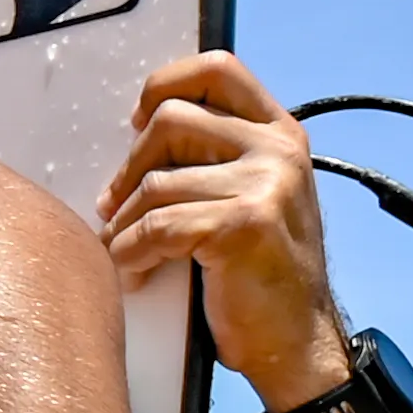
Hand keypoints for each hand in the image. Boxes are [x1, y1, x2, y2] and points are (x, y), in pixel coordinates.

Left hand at [105, 54, 350, 408]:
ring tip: (124, 248)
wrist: (298, 343)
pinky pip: (156, 227)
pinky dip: (131, 253)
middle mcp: (278, 150)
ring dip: (123, 224)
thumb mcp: (257, 195)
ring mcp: (266, 185)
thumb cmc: (264, 274)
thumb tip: (144, 131)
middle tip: (114, 206)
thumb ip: (220, 155)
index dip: (165, 85)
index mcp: (280, 134)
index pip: (217, 69)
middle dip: (130, 167)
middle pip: (170, 120)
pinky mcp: (244, 224)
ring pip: (155, 183)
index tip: (139, 122)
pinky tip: (136, 272)